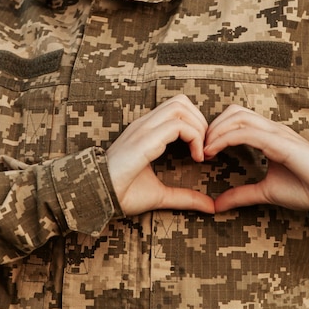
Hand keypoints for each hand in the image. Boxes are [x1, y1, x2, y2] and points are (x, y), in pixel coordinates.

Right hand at [106, 95, 214, 215]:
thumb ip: (185, 197)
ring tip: (202, 152)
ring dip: (198, 127)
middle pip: (181, 101)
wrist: (98, 198)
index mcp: (145, 131)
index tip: (203, 152)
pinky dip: (194, 138)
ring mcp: (142, 129)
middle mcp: (144, 125)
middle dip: (201, 121)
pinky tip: (196, 157)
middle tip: (207, 148)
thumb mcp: (161, 195)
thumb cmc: (122, 195)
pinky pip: (177, 125)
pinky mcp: (144, 140)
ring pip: (180, 107)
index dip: (196, 124)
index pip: (176, 108)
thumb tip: (210, 207)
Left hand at [204, 105, 308, 211]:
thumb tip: (216, 205)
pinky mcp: (281, 143)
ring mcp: (277, 134)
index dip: (216, 130)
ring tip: (203, 151)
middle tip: (198, 148)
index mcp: (269, 137)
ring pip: (238, 118)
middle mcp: (272, 130)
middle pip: (234, 112)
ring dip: (215, 131)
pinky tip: (212, 152)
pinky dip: (225, 139)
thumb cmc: (308, 188)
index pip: (237, 119)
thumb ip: (242, 195)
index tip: (201, 152)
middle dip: (212, 127)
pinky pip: (248, 133)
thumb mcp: (266, 192)